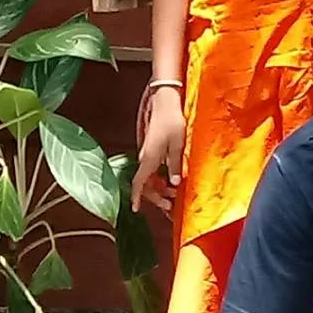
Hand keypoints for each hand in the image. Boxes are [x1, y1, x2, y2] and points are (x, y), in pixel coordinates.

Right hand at [132, 89, 184, 212]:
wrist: (165, 103)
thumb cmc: (172, 122)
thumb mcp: (177, 145)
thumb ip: (175, 165)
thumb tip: (174, 183)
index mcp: (149, 159)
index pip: (139, 182)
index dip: (137, 196)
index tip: (135, 209)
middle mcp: (145, 158)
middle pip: (145, 183)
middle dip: (155, 196)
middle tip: (170, 206)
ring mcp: (148, 153)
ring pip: (149, 177)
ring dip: (160, 187)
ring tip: (174, 194)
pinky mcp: (152, 149)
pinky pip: (153, 169)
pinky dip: (160, 178)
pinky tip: (171, 180)